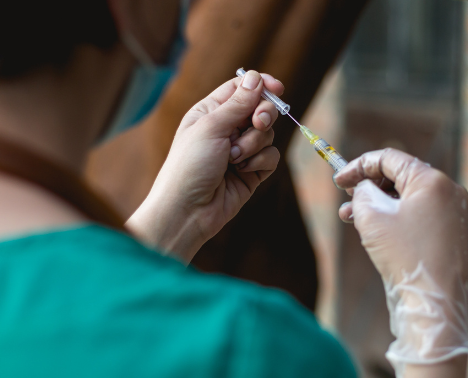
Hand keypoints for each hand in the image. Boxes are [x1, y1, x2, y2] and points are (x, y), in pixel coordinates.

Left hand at [127, 70, 280, 262]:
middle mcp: (227, 128)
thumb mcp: (211, 127)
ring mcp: (241, 150)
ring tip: (234, 159)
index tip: (278, 88)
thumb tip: (256, 76)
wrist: (189, 210)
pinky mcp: (253, 170)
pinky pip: (271, 156)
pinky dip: (260, 162)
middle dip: (263, 115)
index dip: (261, 86)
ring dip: (254, 145)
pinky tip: (242, 171)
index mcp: (211, 111)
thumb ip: (237, 103)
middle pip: (261, 108)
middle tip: (257, 123)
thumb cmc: (190, 165)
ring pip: (268, 134)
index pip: (242, 89)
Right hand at [334, 149, 467, 377]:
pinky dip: (393, 221)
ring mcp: (452, 216)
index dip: (359, 166)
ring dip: (377, 206)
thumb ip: (363, 192)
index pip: (391, 159)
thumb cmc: (404, 256)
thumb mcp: (372, 215)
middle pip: (401, 178)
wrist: (434, 304)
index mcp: (434, 180)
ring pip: (407, 200)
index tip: (337, 181)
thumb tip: (366, 189)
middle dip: (369, 187)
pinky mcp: (449, 237)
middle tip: (344, 200)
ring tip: (351, 220)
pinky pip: (416, 218)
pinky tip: (373, 235)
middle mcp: (448, 193)